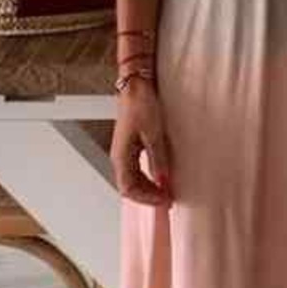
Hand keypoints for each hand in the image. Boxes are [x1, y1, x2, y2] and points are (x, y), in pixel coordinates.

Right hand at [112, 78, 173, 206]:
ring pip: (132, 179)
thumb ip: (157, 159)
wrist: (136, 87)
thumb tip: (162, 179)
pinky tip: (159, 178)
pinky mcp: (130, 147)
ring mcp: (123, 152)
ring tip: (165, 191)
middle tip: (167, 199)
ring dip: (147, 188)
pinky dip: (147, 178)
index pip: (128, 188)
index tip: (163, 200)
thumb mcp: (154, 134)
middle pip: (129, 187)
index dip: (146, 198)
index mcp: (121, 155)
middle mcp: (119, 156)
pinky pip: (135, 170)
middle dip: (147, 196)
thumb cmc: (141, 105)